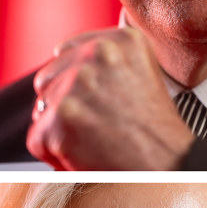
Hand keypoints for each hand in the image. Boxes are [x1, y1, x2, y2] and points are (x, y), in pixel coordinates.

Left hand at [27, 26, 195, 169]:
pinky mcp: (61, 117)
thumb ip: (105, 61)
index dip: (72, 83)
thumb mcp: (142, 74)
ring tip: (92, 142)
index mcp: (121, 41)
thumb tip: (59, 55)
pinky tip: (82, 157)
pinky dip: (53, 155)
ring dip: (58, 130)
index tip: (91, 103)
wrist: (169, 167)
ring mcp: (77, 85)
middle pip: (47, 78)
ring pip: (41, 109)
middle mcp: (98, 55)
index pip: (65, 52)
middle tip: (93, 127)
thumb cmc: (156, 132)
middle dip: (61, 105)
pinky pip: (37, 139)